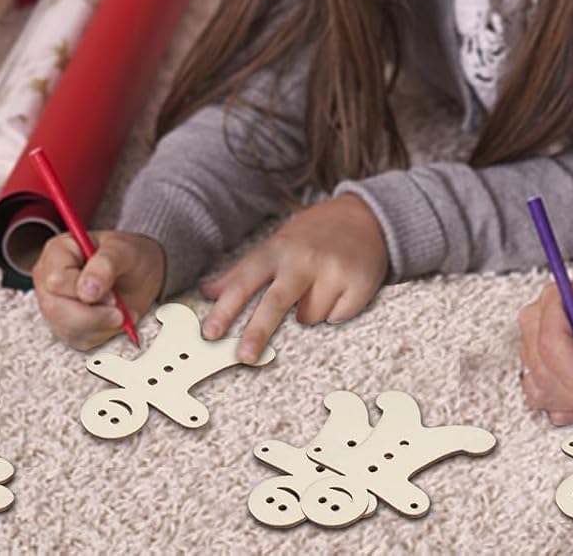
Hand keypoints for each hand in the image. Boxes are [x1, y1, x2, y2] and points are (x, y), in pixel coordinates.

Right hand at [32, 228, 165, 350]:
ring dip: (101, 326)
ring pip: (66, 329)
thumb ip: (105, 265)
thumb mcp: (124, 250)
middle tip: (120, 310)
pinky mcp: (65, 326)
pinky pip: (78, 340)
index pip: (56, 280)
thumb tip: (86, 290)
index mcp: (58, 252)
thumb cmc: (130, 255)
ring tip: (122, 311)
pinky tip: (115, 318)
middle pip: (56, 310)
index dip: (82, 291)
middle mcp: (49, 280)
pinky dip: (103, 334)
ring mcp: (55, 305)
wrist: (141, 273)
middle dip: (93, 316)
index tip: (112, 295)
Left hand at [198, 195, 388, 363]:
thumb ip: (242, 270)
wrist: (366, 216)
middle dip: (258, 331)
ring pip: (309, 317)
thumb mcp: (277, 244)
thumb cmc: (313, 235)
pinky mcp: (359, 281)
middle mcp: (304, 258)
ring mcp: (333, 269)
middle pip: (276, 301)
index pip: (246, 281)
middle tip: (244, 356)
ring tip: (318, 291)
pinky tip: (340, 292)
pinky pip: (338, 317)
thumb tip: (206, 292)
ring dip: (309, 314)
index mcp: (278, 249)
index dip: (226, 308)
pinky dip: (336, 312)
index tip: (210, 333)